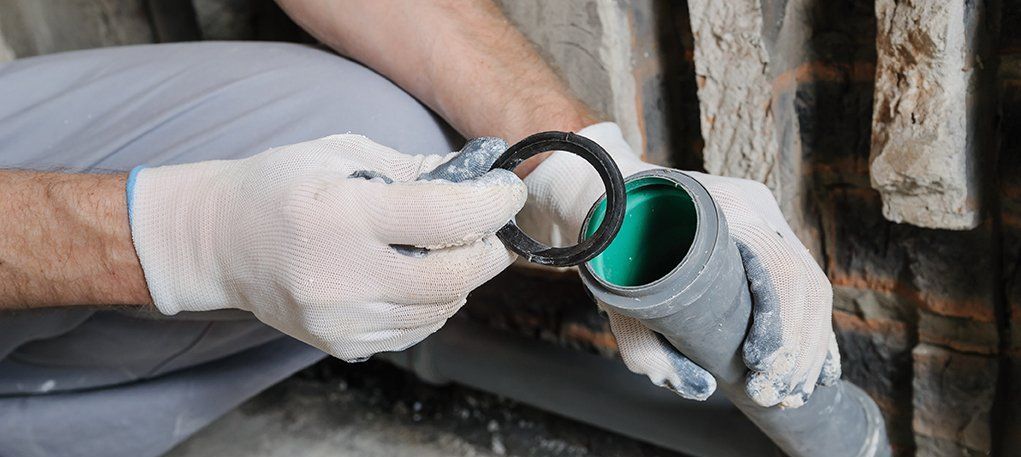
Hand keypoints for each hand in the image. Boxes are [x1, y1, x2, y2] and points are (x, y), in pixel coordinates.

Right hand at [127, 135, 524, 360]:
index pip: (442, 216)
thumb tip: (478, 175)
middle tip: (492, 227)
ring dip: (463, 277)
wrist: (218, 242)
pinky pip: (416, 330)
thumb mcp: (342, 154)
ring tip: (450, 247)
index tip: (508, 192)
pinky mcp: (342, 344)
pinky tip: (418, 276)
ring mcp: (340, 319)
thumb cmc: (279, 187)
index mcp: (341, 216)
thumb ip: (414, 169)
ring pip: (440, 309)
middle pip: (452, 277)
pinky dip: (434, 303)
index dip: (491, 204)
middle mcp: (340, 277)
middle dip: (489, 250)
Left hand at [517, 123, 839, 406]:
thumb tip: (698, 387)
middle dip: (799, 350)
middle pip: (806, 284)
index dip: (782, 330)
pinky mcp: (765, 232)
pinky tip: (811, 369)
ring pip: (810, 286)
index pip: (781, 271)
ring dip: (809, 346)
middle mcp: (755, 207)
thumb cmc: (608, 242)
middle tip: (777, 394)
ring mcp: (764, 216)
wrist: (603, 198)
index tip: (761, 370)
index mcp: (725, 208)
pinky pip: (801, 282)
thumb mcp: (614, 295)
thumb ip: (644, 346)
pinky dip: (808, 329)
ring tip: (789, 391)